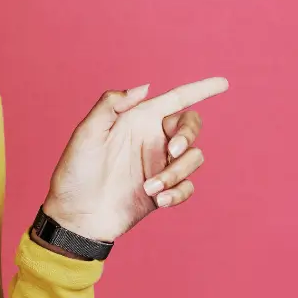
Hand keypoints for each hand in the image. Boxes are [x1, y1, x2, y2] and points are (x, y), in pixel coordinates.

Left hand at [41, 77, 228, 242]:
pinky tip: (159, 200)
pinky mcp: (163, 191)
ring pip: (193, 158)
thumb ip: (112, 104)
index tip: (222, 83)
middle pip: (191, 126)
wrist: (75, 214)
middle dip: (189, 134)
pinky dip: (179, 193)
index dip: (200, 89)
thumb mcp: (87, 132)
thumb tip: (145, 86)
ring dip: (176, 172)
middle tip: (174, 148)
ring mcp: (159, 165)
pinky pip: (188, 187)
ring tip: (150, 188)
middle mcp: (153, 139)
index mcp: (138, 120)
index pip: (175, 99)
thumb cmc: (76, 170)